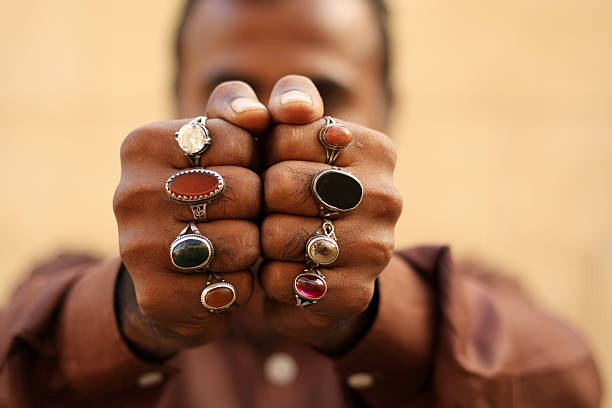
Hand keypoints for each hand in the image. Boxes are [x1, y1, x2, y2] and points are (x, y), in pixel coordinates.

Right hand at [113, 81, 267, 359]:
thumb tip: (258, 112)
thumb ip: (237, 106)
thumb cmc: (209, 192)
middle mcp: (130, 192)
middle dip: (256, 205)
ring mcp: (137, 247)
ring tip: (231, 245)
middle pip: (243, 189)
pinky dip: (242, 282)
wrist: (174, 272)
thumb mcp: (220, 142)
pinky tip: (221, 278)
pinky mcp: (156, 296)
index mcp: (142, 143)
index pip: (235, 138)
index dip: (253, 159)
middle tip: (238, 214)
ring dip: (253, 246)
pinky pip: (234, 285)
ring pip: (243, 240)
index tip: (236, 170)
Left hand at [259, 75, 402, 352]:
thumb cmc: (299, 186)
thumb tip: (292, 108)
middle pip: (280, 184)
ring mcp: (376, 249)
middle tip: (275, 207)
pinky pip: (280, 280)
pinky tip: (287, 270)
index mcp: (375, 148)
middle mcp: (386, 196)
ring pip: (277, 234)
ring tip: (281, 238)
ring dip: (263, 239)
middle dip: (262, 198)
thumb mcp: (293, 133)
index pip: (286, 135)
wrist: (325, 264)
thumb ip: (291, 98)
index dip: (265, 154)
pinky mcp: (356, 293)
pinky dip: (269, 276)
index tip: (279, 165)